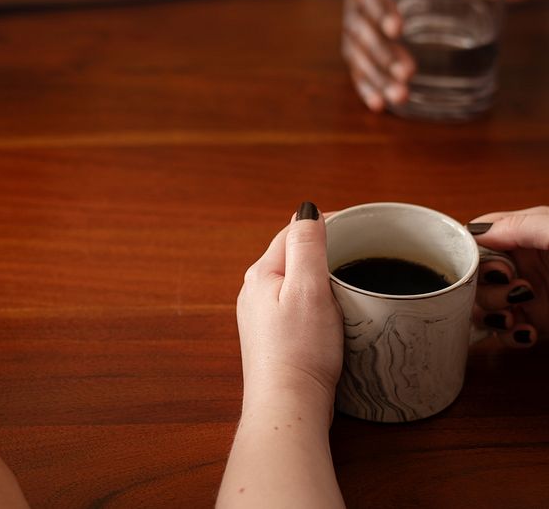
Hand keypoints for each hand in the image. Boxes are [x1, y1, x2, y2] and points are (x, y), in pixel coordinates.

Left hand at [236, 202, 342, 413]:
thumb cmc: (299, 350)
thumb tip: (306, 210)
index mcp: (261, 274)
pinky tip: (333, 309)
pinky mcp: (275, 338)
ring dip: (320, 273)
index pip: (292, 233)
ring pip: (295, 281)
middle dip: (322, 246)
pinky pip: (296, 305)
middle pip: (292, 255)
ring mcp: (262, 317)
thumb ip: (307, 247)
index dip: (324, 222)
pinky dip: (316, 298)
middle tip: (359, 246)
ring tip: (351, 274)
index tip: (357, 221)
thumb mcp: (308, 289)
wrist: (288, 405)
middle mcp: (255, 292)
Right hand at [342, 0, 530, 111]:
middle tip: (408, 72)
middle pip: (363, 31)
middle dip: (384, 54)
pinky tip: (378, 105)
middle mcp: (354, 4)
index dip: (382, 11)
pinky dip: (365, 87)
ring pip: (357, 54)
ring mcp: (352, 28)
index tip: (399, 29)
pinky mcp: (354, 47)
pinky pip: (355, 69)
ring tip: (400, 95)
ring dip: (377, 77)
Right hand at [470, 207, 548, 347]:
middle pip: (475, 276)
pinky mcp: (540, 324)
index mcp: (526, 233)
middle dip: (483, 289)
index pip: (478, 238)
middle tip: (512, 291)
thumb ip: (518, 226)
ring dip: (492, 314)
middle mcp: (524, 264)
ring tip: (515, 317)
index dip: (470, 254)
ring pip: (484, 305)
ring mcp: (530, 295)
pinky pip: (507, 333)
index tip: (484, 267)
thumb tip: (474, 231)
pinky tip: (526, 333)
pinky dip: (509, 337)